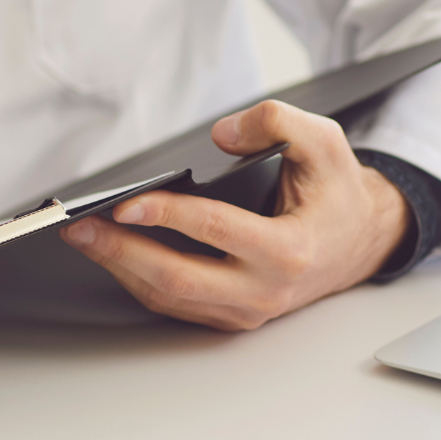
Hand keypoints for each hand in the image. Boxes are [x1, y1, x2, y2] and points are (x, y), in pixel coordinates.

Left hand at [58, 101, 411, 329]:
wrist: (359, 242)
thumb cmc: (336, 193)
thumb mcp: (323, 143)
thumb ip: (276, 123)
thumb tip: (222, 134)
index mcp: (289, 250)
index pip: (216, 231)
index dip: (166, 215)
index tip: (126, 202)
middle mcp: (265, 290)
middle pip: (178, 279)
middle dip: (121, 252)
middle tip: (81, 228)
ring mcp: (246, 310)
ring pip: (170, 298)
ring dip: (120, 268)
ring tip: (84, 237)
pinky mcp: (230, 316)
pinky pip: (174, 304)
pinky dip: (138, 279)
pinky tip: (112, 253)